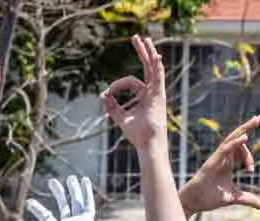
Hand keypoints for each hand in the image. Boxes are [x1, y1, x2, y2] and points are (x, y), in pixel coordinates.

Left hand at [15, 175, 107, 220]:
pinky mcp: (88, 220)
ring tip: (71, 178)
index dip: (38, 210)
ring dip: (73, 190)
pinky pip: (88, 204)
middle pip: (63, 205)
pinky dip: (87, 193)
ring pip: (75, 202)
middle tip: (52, 181)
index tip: (29, 202)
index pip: (47, 217)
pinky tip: (85, 181)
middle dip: (59, 193)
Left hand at [102, 35, 169, 149]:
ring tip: (143, 39)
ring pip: (153, 68)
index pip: (129, 82)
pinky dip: (157, 68)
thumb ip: (112, 106)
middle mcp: (152, 91)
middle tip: (136, 37)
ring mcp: (156, 93)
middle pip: (147, 66)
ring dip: (148, 52)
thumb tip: (102, 96)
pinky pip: (157, 79)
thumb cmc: (137, 134)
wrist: (148, 144)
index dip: (116, 85)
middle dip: (141, 52)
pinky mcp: (158, 97)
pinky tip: (156, 56)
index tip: (106, 93)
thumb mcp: (120, 118)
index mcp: (145, 95)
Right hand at [181, 114, 259, 214]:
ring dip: (244, 128)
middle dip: (249, 127)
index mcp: (227, 163)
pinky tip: (245, 138)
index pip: (241, 151)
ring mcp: (217, 159)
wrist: (193, 203)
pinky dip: (235, 143)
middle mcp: (223, 157)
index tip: (251, 170)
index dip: (249, 157)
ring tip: (256, 120)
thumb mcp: (232, 198)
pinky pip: (225, 150)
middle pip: (237, 138)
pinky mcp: (212, 163)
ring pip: (232, 139)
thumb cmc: (208, 198)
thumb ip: (247, 198)